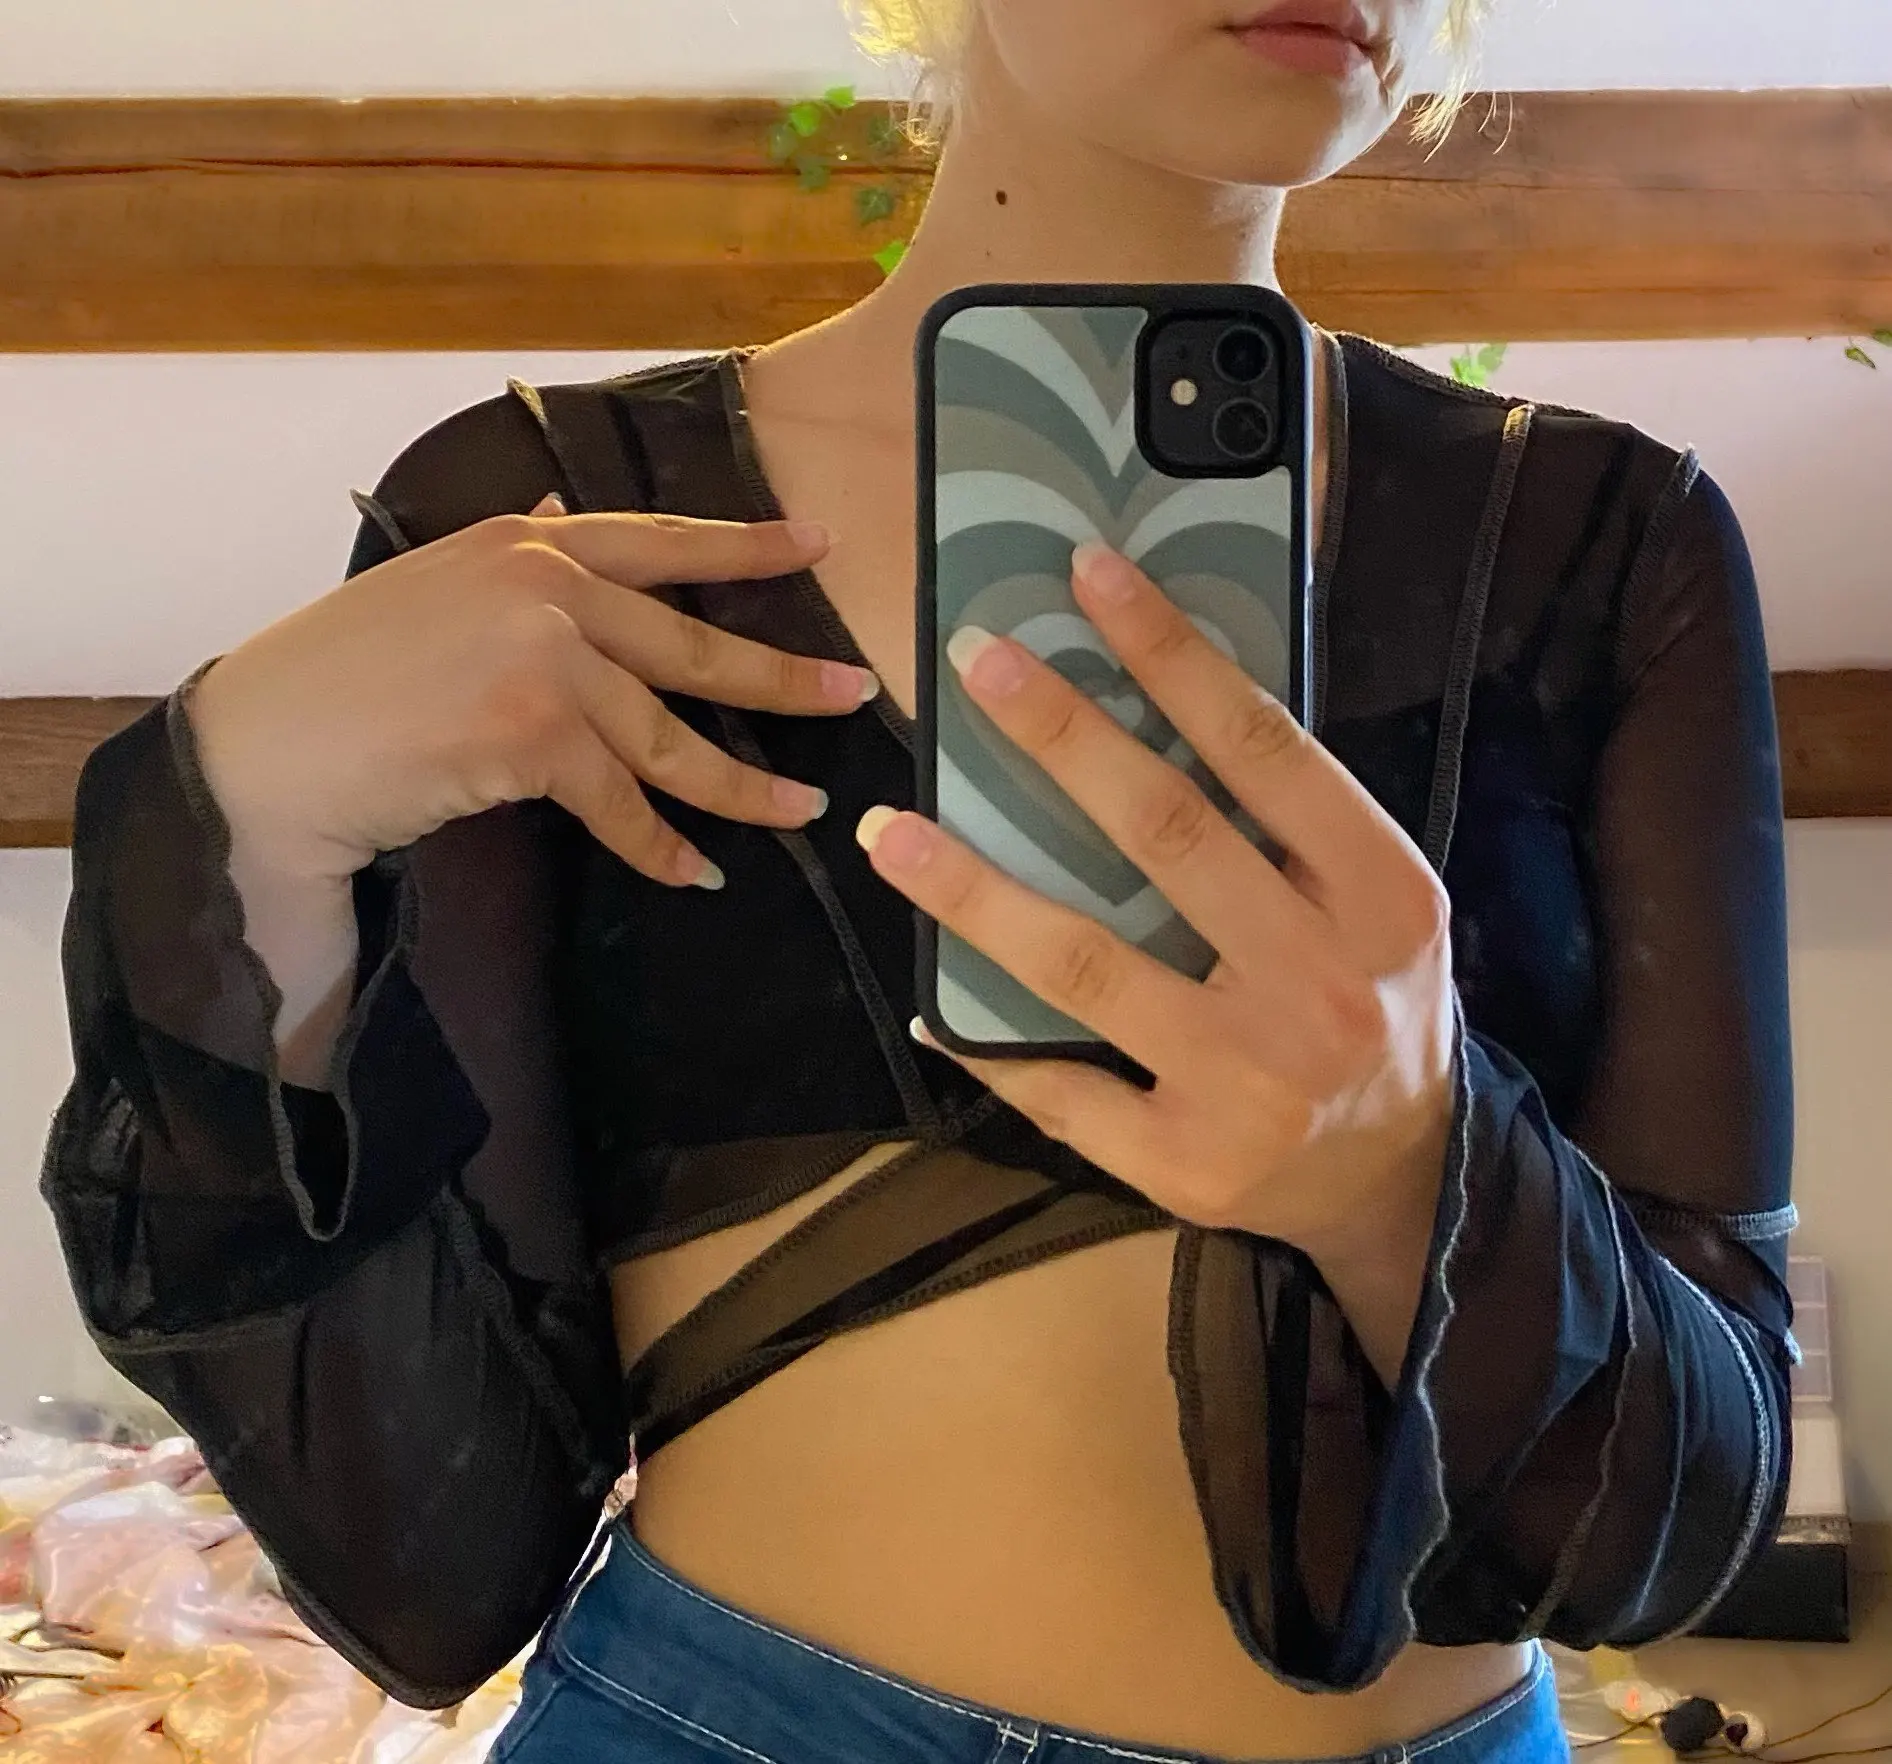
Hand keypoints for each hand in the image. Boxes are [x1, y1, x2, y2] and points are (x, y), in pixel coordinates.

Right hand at [189, 494, 879, 888]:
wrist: (269, 745)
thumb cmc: (345, 671)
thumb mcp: (436, 583)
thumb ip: (511, 555)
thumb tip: (556, 512)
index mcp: (525, 543)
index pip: (661, 539)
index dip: (745, 545)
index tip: (818, 544)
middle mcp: (544, 586)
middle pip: (692, 645)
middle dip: (783, 676)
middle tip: (855, 694)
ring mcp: (543, 658)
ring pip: (671, 737)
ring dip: (744, 785)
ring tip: (801, 810)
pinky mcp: (531, 735)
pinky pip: (621, 804)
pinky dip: (660, 847)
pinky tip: (695, 873)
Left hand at [855, 541, 1456, 1317]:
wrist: (1401, 1176)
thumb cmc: (1371, 1004)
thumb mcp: (1373, 900)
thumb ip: (1290, 819)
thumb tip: (1146, 698)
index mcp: (1381, 895)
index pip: (1264, 747)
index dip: (1171, 652)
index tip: (1089, 574)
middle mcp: (1320, 983)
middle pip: (1165, 834)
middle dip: (1058, 735)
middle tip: (973, 661)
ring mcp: (1248, 1081)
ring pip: (1081, 963)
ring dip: (969, 887)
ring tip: (887, 828)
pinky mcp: (1184, 1161)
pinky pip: (1056, 1086)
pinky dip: (980, 1035)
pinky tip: (927, 993)